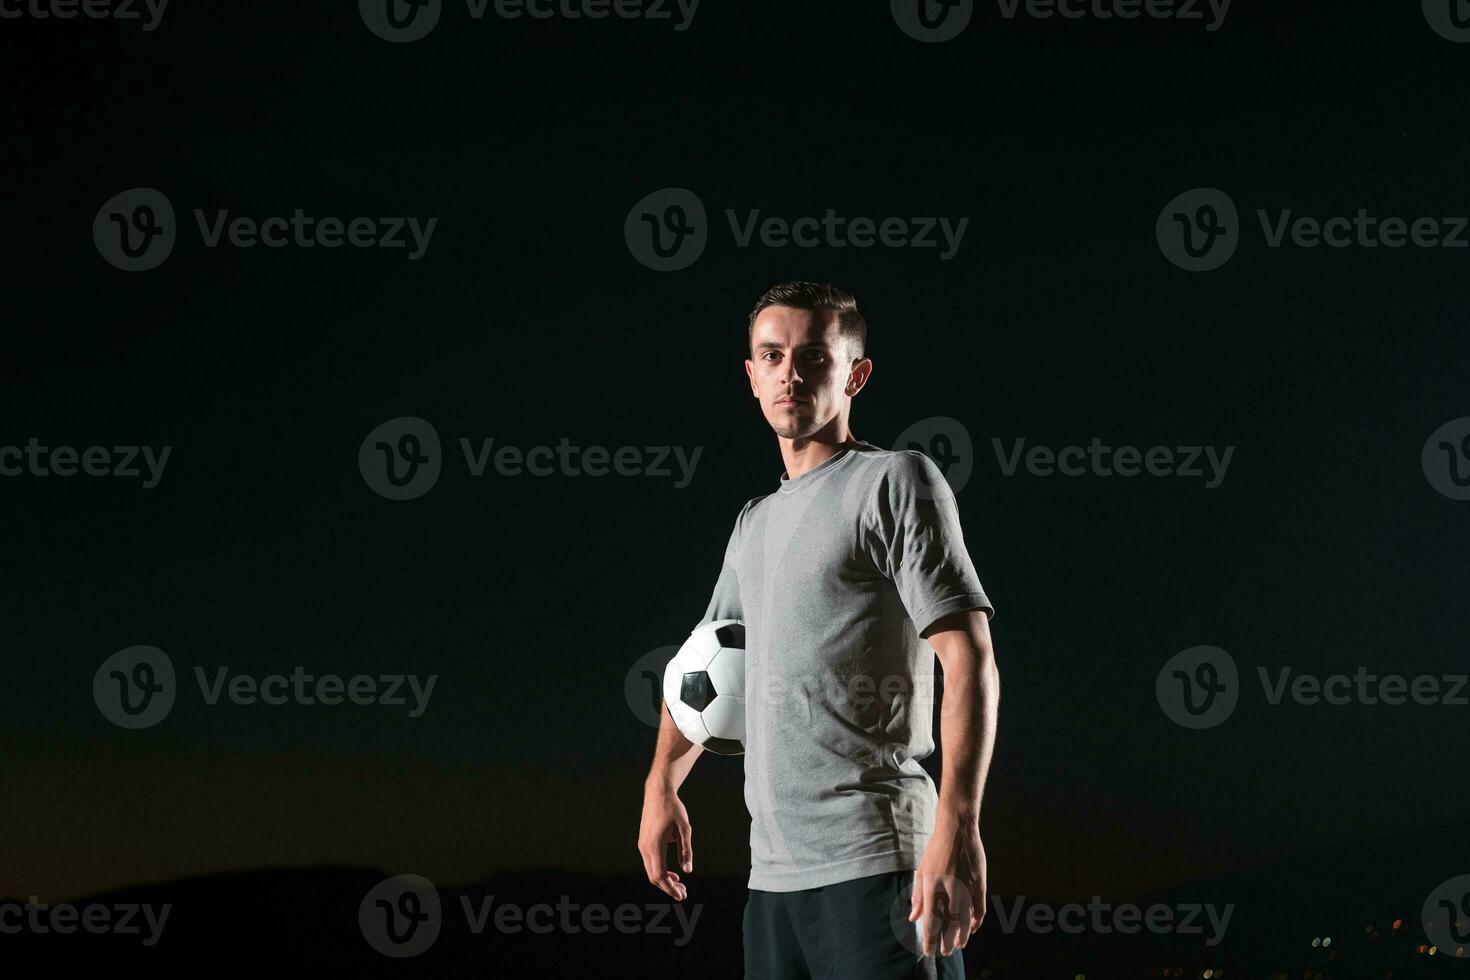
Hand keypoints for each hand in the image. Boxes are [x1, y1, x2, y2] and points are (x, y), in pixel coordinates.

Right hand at [638, 783, 693, 900]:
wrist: (657, 793)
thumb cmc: (673, 809)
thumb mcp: (684, 829)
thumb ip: (686, 850)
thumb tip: (687, 871)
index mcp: (655, 846)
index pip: (661, 876)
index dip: (671, 889)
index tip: (682, 896)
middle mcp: (645, 848)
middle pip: (654, 877)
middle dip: (668, 887)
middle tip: (684, 893)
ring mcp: (642, 845)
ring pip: (651, 871)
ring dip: (664, 880)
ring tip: (680, 884)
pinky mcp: (643, 842)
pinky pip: (650, 863)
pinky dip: (660, 871)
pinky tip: (672, 873)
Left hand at [908, 814, 986, 956]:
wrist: (957, 830)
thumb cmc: (936, 850)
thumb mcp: (922, 871)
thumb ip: (917, 896)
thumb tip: (913, 918)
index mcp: (931, 887)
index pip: (930, 921)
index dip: (930, 940)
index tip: (929, 951)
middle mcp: (949, 889)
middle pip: (949, 926)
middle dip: (947, 943)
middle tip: (945, 952)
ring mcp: (966, 887)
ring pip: (966, 921)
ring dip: (962, 937)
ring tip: (958, 946)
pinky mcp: (980, 884)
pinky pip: (980, 910)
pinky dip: (976, 922)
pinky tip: (972, 929)